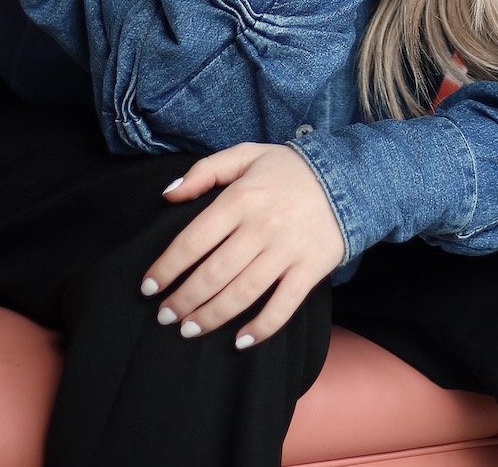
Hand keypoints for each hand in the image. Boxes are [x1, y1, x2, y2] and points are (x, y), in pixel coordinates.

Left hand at [141, 142, 346, 348]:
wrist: (348, 178)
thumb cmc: (288, 169)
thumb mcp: (246, 155)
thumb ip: (204, 171)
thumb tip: (168, 195)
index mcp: (241, 198)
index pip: (192, 241)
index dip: (167, 268)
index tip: (149, 287)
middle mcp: (262, 227)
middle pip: (213, 274)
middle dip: (183, 300)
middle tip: (165, 317)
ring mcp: (287, 251)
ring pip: (241, 294)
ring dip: (211, 317)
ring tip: (190, 330)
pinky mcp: (311, 270)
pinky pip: (283, 307)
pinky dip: (261, 328)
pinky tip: (241, 341)